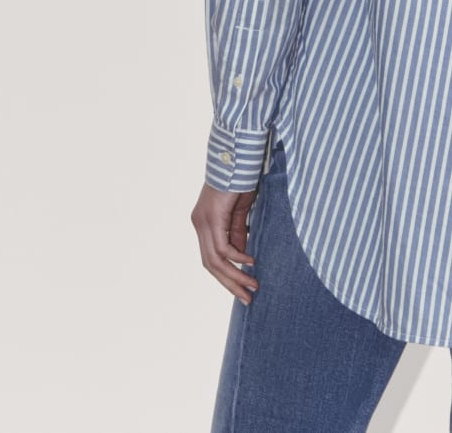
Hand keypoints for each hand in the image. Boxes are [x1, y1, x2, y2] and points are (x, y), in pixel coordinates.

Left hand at [191, 181, 260, 304]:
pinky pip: (222, 247)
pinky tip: (251, 263)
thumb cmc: (241, 178)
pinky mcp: (211, 216)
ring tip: (252, 286)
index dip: (227, 275)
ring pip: (215, 260)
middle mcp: (199, 223)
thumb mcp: (240, 211)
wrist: (236, 154)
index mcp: (204, 223)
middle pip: (210, 264)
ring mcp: (203, 221)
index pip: (212, 257)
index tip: (244, 287)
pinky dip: (237, 258)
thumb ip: (238, 232)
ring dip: (234, 276)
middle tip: (247, 298)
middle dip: (230, 283)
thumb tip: (241, 256)